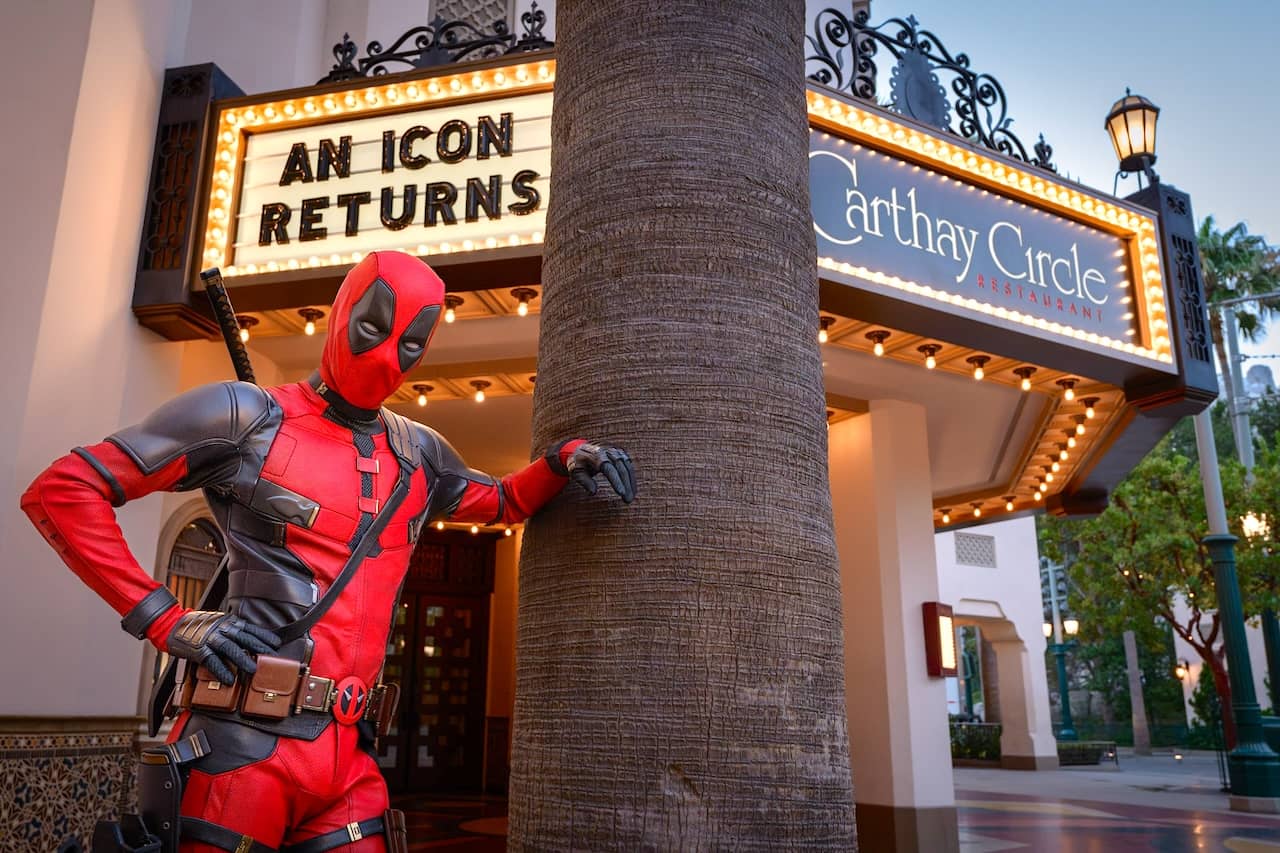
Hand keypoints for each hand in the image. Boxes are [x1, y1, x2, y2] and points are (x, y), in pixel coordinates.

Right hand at [165, 610, 280, 684]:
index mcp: (228, 622)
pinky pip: (211, 661)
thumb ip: (232, 628)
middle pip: (244, 638)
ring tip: (253, 670)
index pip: (250, 629)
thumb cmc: (198, 626)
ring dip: (242, 660)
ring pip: (230, 649)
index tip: (277, 644)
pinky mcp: (198, 650)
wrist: (171, 624)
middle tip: (272, 657)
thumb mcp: (218, 622)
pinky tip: (229, 680)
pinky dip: (221, 670)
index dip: (264, 636)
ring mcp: (209, 639)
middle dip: (259, 647)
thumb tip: (249, 638)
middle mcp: (221, 629)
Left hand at [566, 442, 635, 502]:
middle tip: (628, 500)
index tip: (621, 493)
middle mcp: (607, 451)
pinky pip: (628, 465)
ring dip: (631, 482)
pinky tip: (632, 488)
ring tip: (631, 497)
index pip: (608, 468)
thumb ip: (584, 481)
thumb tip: (593, 492)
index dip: (616, 480)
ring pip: (627, 466)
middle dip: (626, 484)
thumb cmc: (578, 464)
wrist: (581, 450)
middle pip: (620, 467)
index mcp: (595, 455)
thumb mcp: (576, 472)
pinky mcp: (620, 452)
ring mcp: (615, 451)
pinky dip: (631, 477)